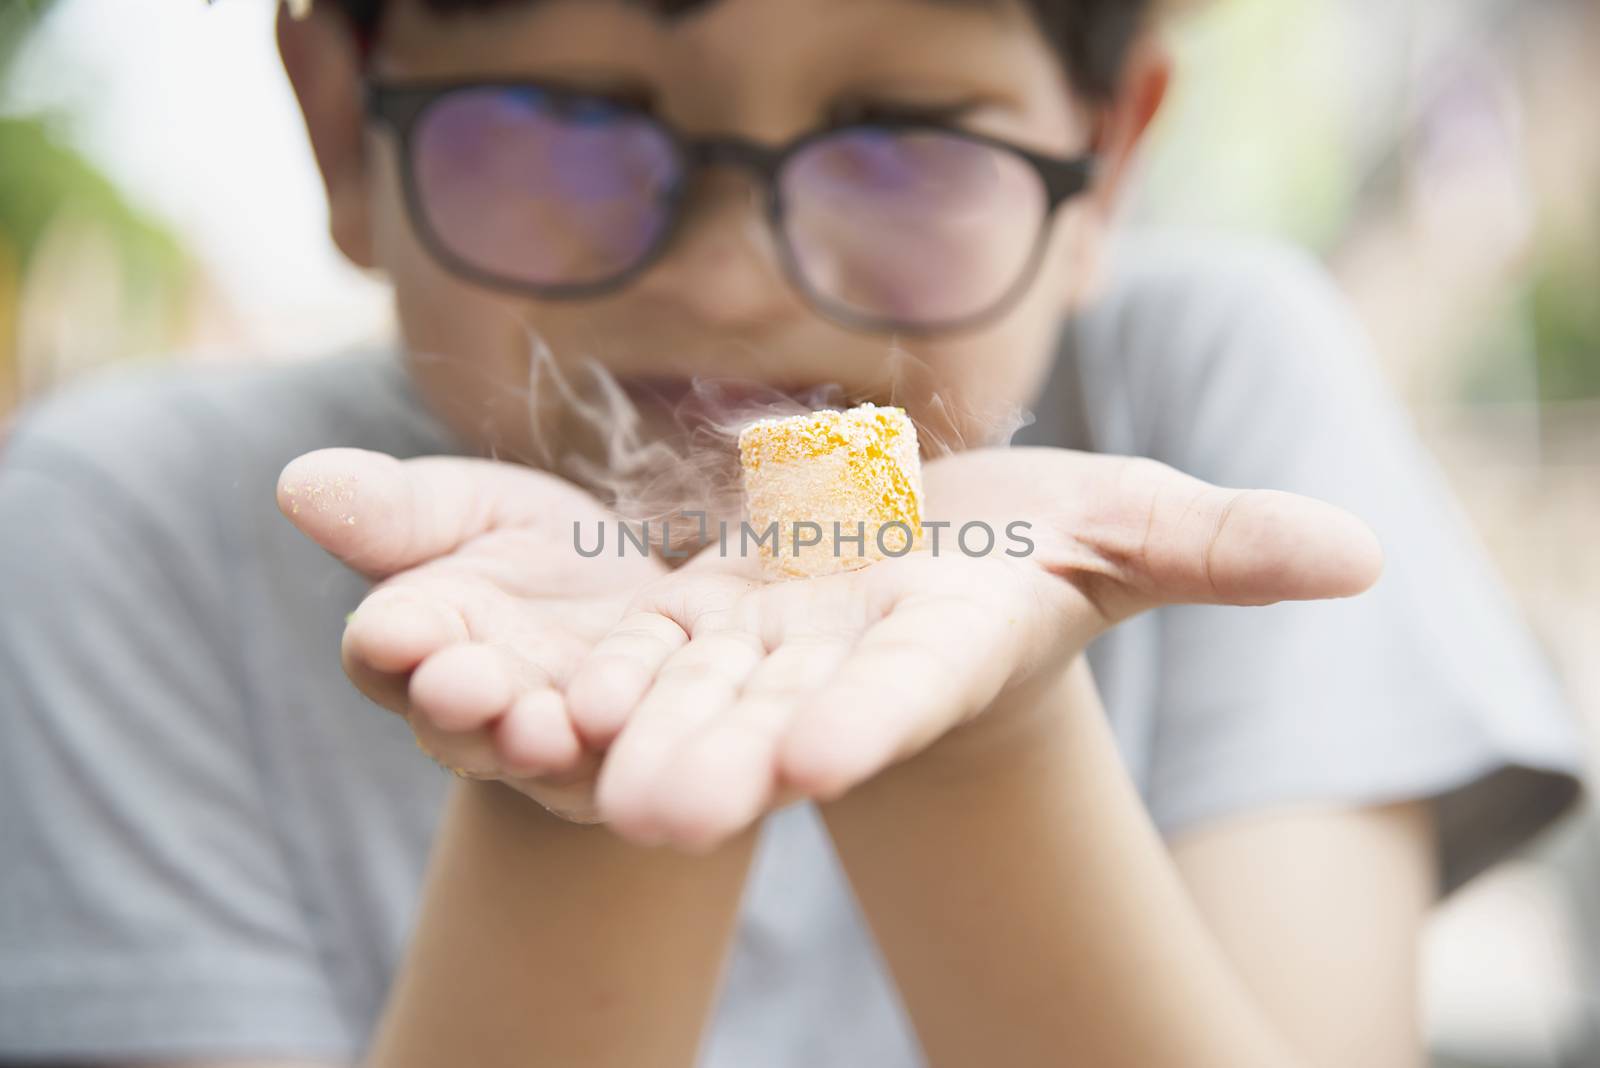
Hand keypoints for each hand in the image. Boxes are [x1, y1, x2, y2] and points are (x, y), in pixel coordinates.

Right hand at [276, 447, 664, 821]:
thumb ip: (392, 508)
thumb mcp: (467, 506)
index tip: (392, 628)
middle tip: (464, 684)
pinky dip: (613, 748)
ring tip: (538, 727)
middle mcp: (470, 702)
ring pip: (526, 753)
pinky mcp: (613, 755)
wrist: (635, 596)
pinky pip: (610, 762)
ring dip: (529, 742)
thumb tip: (295, 480)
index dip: (387, 640)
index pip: (383, 645)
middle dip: (456, 702)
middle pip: (448, 716)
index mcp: (415, 635)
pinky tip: (622, 728)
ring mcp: (542, 739)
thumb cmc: (530, 548)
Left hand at [569, 446, 1383, 850]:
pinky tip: (463, 636)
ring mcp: (748, 646)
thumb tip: (1360, 560)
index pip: (910, 690)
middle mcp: (832, 668)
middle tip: (648, 812)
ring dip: (593, 712)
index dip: (873, 716)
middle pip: (764, 716)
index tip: (820, 752)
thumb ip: (1222, 546)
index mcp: (937, 647)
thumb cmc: (1039, 544)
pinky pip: (602, 618)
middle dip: (709, 760)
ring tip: (516, 722)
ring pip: (662, 683)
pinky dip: (540, 629)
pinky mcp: (682, 609)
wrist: (924, 556)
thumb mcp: (1130, 522)